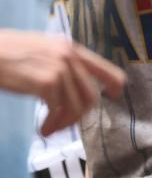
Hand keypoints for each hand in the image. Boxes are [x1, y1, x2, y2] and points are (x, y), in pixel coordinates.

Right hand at [0, 30, 124, 134]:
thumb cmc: (7, 51)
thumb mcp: (42, 48)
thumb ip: (61, 60)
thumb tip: (74, 84)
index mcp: (71, 48)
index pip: (106, 68)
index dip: (114, 85)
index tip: (114, 96)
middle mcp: (69, 56)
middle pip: (91, 95)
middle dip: (80, 115)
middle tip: (64, 124)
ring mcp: (59, 69)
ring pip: (77, 106)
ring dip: (65, 123)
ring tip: (50, 129)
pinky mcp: (46, 82)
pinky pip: (58, 110)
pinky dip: (52, 124)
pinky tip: (42, 129)